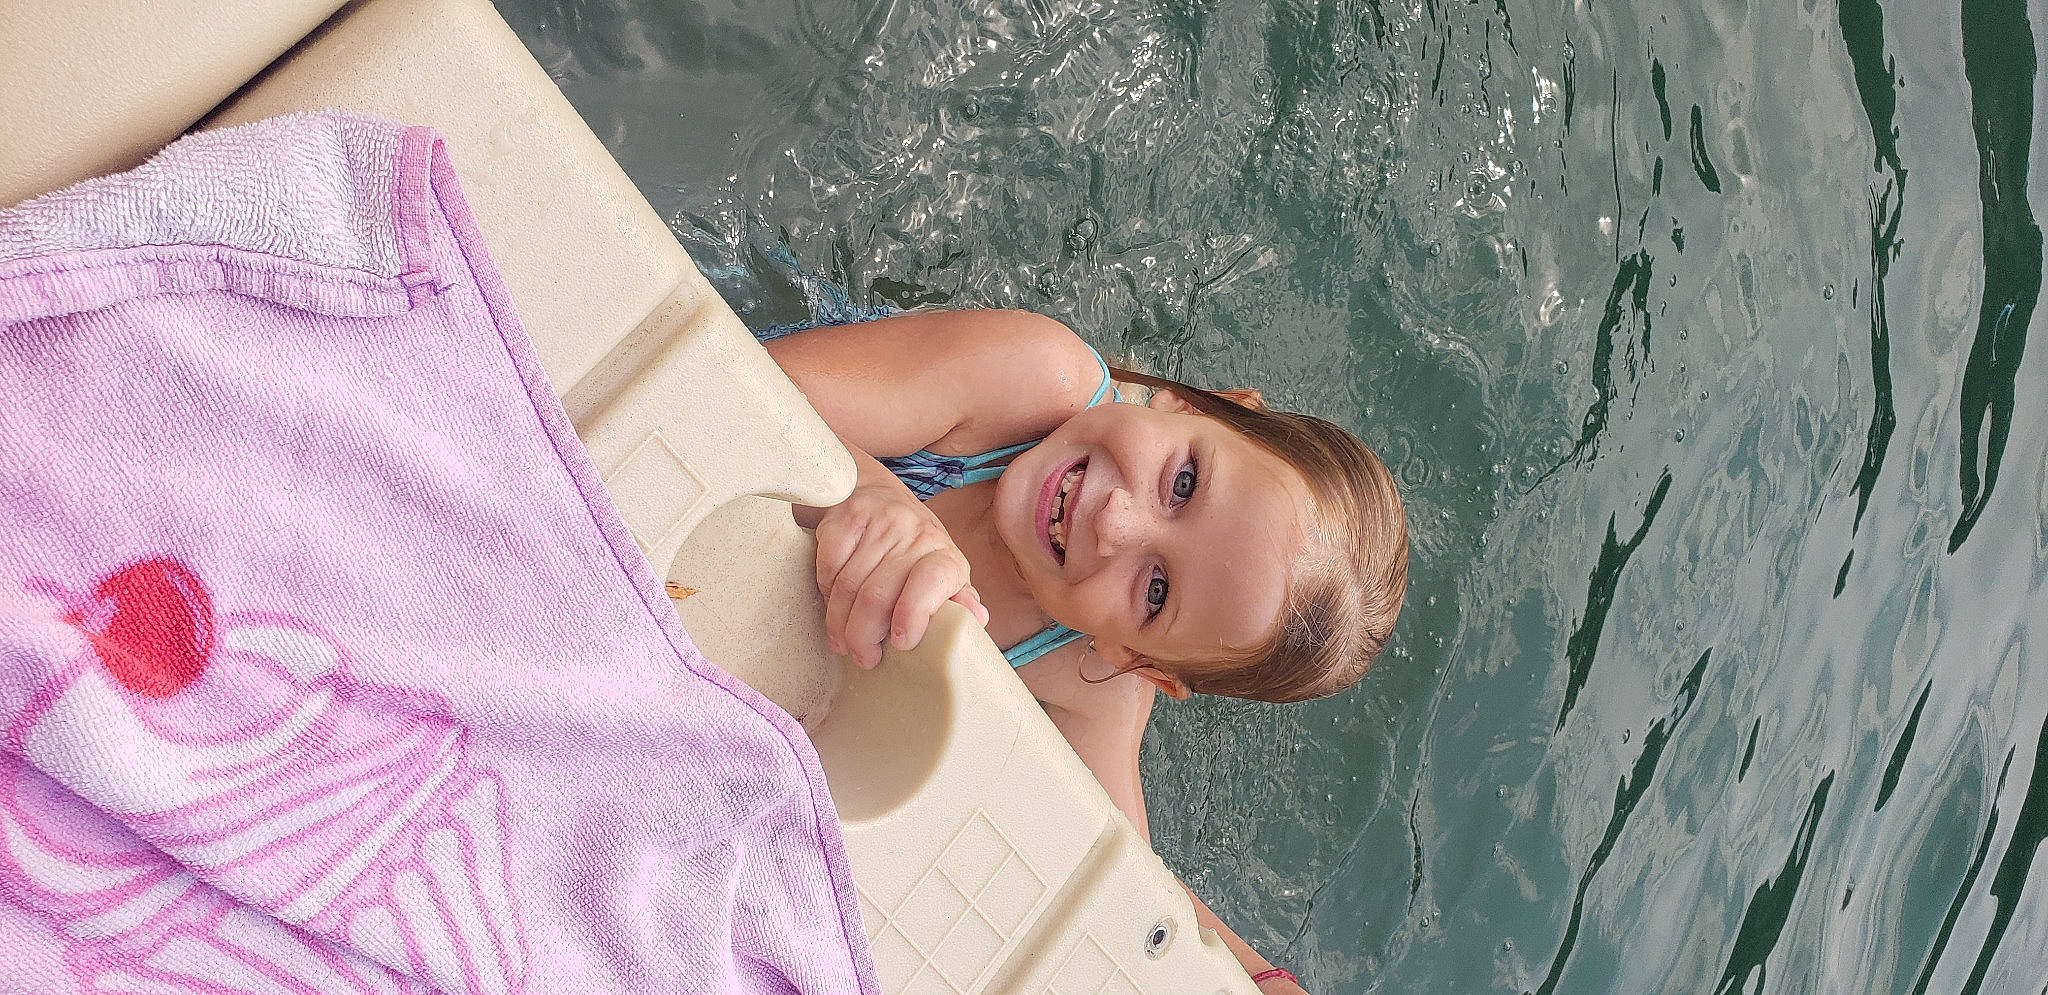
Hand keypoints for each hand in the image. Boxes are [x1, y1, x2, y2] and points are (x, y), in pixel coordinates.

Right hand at [812, 480, 989, 667]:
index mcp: (944, 555)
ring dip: (839, 622)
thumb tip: (978, 620)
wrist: (881, 496)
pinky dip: (824, 592)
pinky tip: (831, 604)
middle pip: (878, 595)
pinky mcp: (845, 517)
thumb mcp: (945, 574)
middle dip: (863, 636)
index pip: (931, 581)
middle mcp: (914, 534)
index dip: (914, 615)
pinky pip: (827, 566)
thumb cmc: (915, 549)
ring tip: (842, 640)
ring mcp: (878, 523)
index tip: (899, 643)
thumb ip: (959, 600)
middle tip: (861, 657)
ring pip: (848, 586)